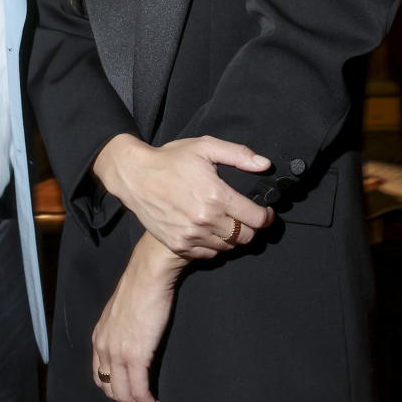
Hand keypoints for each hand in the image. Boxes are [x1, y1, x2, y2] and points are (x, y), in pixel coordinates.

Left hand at [92, 235, 184, 401]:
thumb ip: (120, 330)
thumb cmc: (141, 288)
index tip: (130, 396)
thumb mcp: (120, 313)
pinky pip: (139, 391)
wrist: (148, 275)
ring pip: (124, 395)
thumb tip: (133, 341)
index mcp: (98, 337)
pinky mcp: (136, 356)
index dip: (114, 392)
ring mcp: (117, 353)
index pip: (99, 376)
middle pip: (109, 390)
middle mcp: (103, 348)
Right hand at [93, 133, 273, 258]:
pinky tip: (210, 230)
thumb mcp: (204, 147)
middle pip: (246, 236)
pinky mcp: (178, 244)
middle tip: (246, 217)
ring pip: (228, 247)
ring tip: (227, 222)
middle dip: (252, 228)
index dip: (266, 216)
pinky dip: (214, 245)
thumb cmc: (170, 159)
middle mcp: (206, 220)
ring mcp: (191, 235)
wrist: (135, 176)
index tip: (266, 212)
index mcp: (216, 196)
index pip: (257, 219)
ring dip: (232, 237)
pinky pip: (208, 254)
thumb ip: (238, 154)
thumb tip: (265, 165)